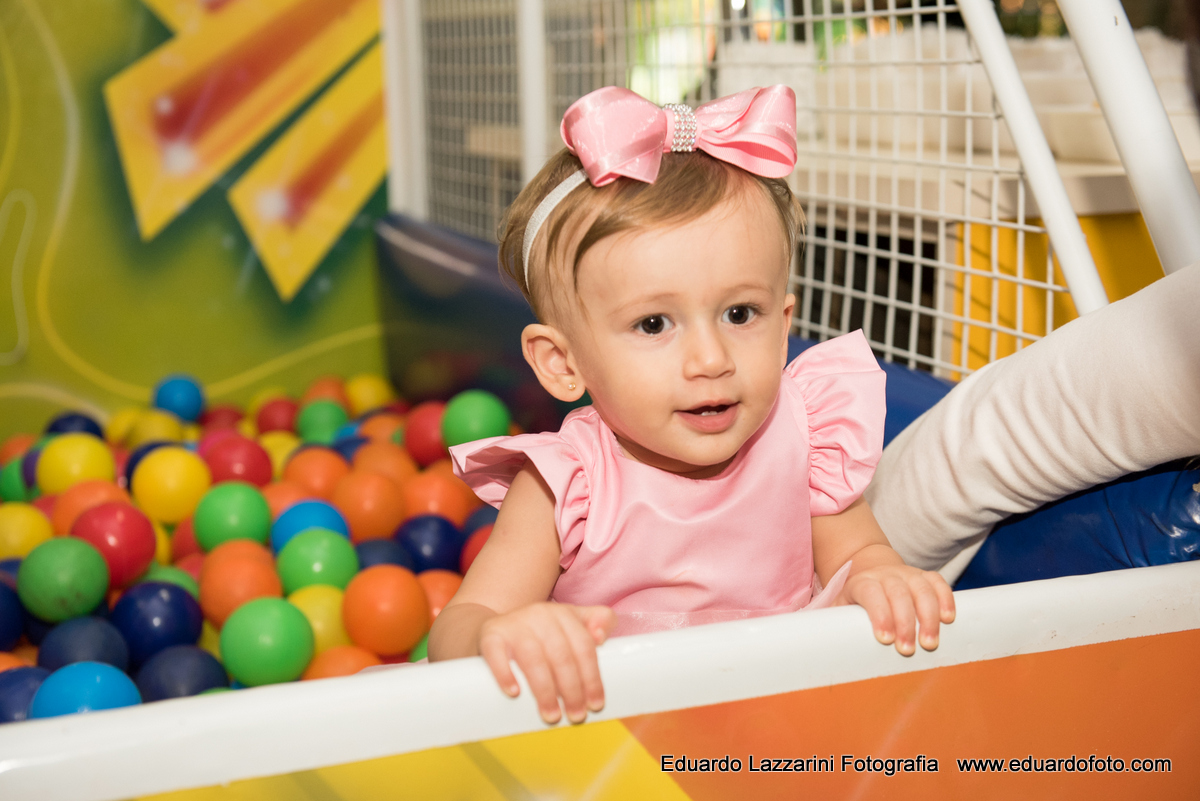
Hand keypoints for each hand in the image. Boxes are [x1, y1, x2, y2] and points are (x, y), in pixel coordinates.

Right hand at [478, 602, 616, 723]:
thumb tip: (601, 637)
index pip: (584, 647)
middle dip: (572, 690)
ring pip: (533, 658)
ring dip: (545, 690)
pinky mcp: (490, 635)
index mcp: (564, 614)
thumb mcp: (572, 623)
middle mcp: (540, 614)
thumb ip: (598, 622)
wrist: (495, 629)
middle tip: (576, 716)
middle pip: (561, 655)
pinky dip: (505, 674)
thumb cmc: (541, 635)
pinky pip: (496, 654)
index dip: (592, 677)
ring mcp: (514, 624)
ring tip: (551, 715)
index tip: (595, 704)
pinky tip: (514, 693)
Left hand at [840, 565, 954, 655]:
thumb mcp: (841, 609)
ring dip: (928, 616)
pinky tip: (948, 619)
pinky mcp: (925, 577)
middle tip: (907, 649)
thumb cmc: (856, 602)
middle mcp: (886, 575)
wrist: (871, 572)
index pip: (870, 592)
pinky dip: (945, 598)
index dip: (879, 614)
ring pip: (921, 588)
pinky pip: (938, 582)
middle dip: (904, 622)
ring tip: (929, 642)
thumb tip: (826, 649)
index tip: (885, 639)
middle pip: (898, 593)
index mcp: (862, 582)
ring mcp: (908, 574)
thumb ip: (836, 625)